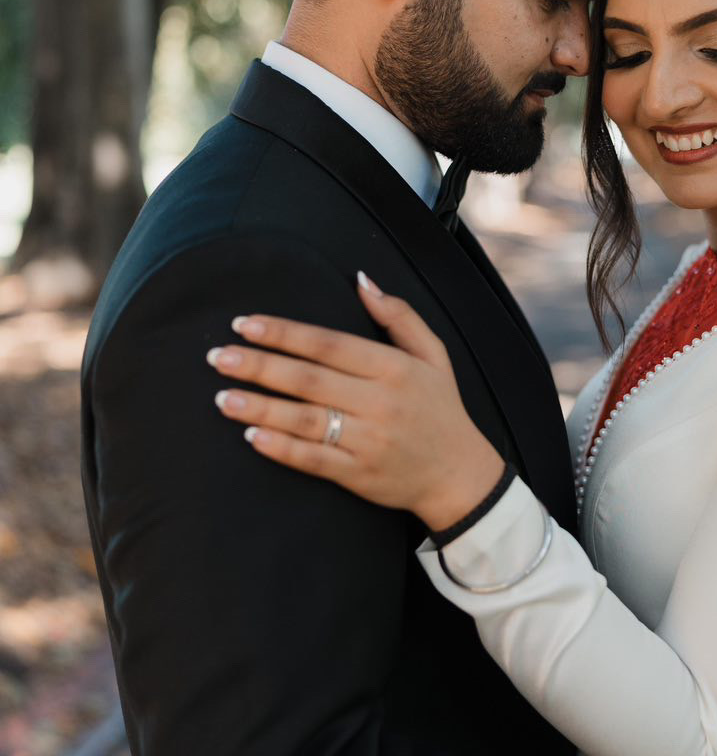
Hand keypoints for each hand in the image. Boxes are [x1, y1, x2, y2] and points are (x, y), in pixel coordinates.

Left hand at [207, 273, 503, 528]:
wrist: (459, 476)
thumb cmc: (441, 408)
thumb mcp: (433, 355)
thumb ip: (398, 315)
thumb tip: (360, 279)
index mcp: (394, 368)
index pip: (328, 344)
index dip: (284, 333)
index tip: (245, 324)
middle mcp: (380, 403)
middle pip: (308, 380)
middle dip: (259, 366)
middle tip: (218, 356)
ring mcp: (369, 441)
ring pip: (304, 421)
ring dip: (259, 408)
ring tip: (221, 397)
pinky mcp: (360, 475)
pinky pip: (314, 460)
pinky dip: (281, 449)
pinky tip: (252, 437)